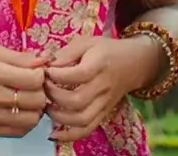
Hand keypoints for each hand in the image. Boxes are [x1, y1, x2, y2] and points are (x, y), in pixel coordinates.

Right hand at [0, 46, 50, 136]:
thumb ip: (22, 57)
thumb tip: (46, 60)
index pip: (35, 79)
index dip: (41, 75)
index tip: (35, 73)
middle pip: (37, 100)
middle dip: (40, 92)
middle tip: (32, 87)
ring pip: (32, 119)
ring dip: (35, 109)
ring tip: (27, 100)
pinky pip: (19, 131)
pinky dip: (25, 122)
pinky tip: (19, 111)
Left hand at [42, 35, 158, 141]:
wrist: (134, 64)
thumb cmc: (106, 51)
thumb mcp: (87, 42)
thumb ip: (66, 53)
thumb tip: (46, 65)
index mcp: (99, 65)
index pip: (78, 74)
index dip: (57, 75)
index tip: (46, 71)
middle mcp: (103, 87)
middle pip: (77, 100)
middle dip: (54, 96)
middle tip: (44, 87)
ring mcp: (104, 103)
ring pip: (81, 120)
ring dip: (58, 116)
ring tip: (46, 106)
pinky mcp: (103, 114)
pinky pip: (87, 130)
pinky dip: (69, 135)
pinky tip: (53, 133)